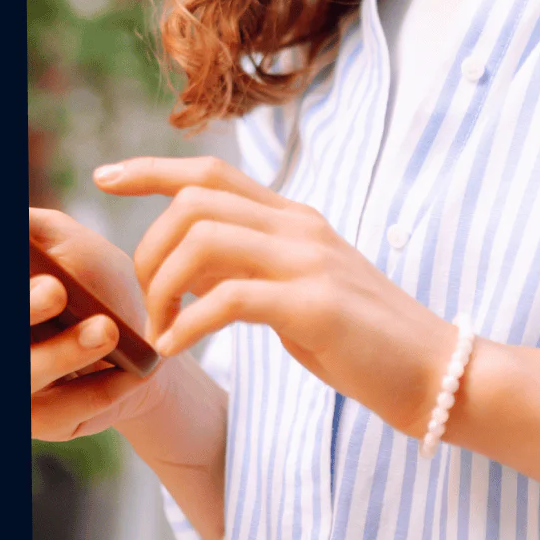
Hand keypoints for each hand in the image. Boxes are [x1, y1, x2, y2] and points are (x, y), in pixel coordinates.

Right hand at [30, 208, 172, 442]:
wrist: (147, 340)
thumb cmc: (99, 284)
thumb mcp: (71, 244)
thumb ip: (36, 229)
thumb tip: (13, 221)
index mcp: (0, 306)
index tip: (45, 279)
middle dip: (24, 311)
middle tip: (56, 289)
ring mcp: (15, 388)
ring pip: (25, 377)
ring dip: (63, 353)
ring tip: (106, 328)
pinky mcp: (43, 422)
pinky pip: (63, 411)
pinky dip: (100, 389)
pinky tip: (132, 371)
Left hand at [92, 156, 455, 441]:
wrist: (435, 372)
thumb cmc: (365, 342)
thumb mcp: (301, 292)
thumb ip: (252, 271)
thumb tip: (190, 274)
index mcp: (295, 219)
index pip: (211, 172)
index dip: (150, 167)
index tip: (103, 176)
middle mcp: (300, 227)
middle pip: (194, 201)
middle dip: (149, 248)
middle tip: (146, 302)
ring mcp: (309, 262)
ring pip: (203, 240)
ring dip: (163, 288)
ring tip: (162, 332)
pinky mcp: (314, 305)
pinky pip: (227, 298)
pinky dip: (187, 323)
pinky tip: (178, 348)